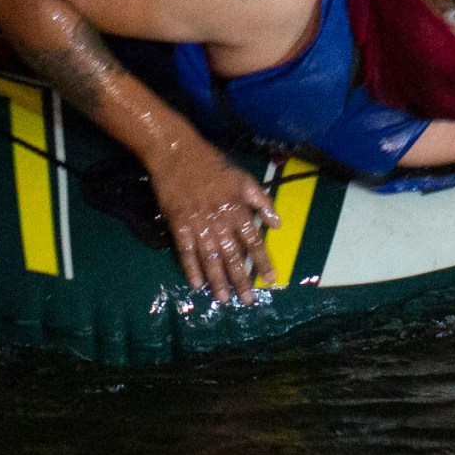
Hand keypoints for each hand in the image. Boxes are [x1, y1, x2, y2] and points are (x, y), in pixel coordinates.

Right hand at [149, 140, 279, 301]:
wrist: (177, 153)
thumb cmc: (213, 165)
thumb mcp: (244, 178)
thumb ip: (262, 202)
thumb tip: (278, 224)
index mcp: (238, 209)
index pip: (255, 241)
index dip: (263, 262)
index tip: (271, 279)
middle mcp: (220, 220)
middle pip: (233, 256)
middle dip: (241, 280)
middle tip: (247, 300)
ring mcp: (198, 224)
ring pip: (210, 258)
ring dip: (217, 280)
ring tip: (223, 299)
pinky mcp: (178, 224)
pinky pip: (186, 251)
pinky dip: (190, 268)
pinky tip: (196, 284)